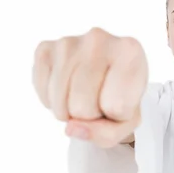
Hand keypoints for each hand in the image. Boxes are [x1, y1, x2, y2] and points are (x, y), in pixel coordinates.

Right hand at [32, 27, 147, 147]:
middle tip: (98, 99)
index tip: (121, 100)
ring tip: (83, 95)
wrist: (105, 74)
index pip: (116, 107)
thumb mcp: (126, 122)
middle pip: (83, 107)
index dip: (117, 115)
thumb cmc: (120, 97)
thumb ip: (107, 134)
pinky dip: (53, 100)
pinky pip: (43, 93)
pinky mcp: (45, 49)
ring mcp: (68, 41)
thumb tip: (70, 128)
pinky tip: (67, 88)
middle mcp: (99, 38)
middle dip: (90, 115)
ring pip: (61, 104)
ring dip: (69, 111)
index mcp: (130, 51)